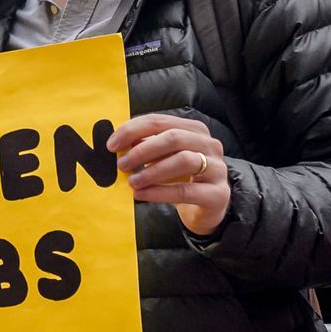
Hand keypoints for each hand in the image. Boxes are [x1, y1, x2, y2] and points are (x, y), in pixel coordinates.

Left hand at [108, 113, 230, 235]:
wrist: (205, 209)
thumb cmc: (180, 178)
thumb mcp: (163, 158)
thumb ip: (145, 146)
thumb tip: (117, 143)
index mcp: (194, 130)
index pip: (160, 121)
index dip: (133, 130)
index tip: (112, 145)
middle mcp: (210, 145)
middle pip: (174, 138)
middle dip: (143, 150)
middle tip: (122, 164)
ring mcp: (218, 168)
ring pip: (183, 160)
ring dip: (152, 171)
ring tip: (132, 181)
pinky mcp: (218, 194)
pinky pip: (185, 190)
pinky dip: (159, 192)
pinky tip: (141, 194)